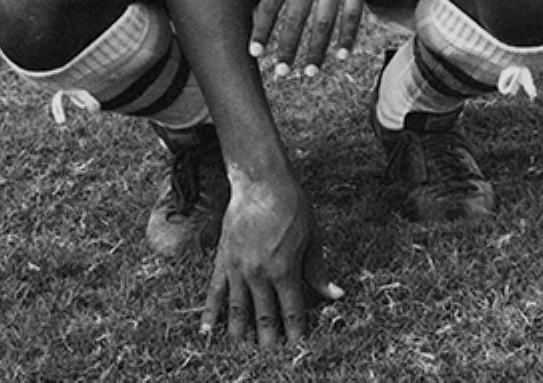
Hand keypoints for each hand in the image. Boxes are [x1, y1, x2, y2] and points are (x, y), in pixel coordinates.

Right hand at [201, 167, 341, 345]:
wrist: (261, 182)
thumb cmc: (292, 207)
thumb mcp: (313, 238)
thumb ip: (318, 270)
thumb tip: (334, 295)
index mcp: (285, 270)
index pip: (292, 311)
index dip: (296, 332)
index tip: (298, 349)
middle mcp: (259, 274)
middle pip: (264, 316)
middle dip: (268, 340)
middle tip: (270, 360)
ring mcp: (238, 268)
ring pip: (237, 309)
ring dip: (240, 333)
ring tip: (241, 353)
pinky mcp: (223, 260)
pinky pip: (214, 291)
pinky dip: (210, 313)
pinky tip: (208, 332)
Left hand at [248, 0, 389, 72]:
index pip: (269, 2)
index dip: (260, 30)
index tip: (254, 52)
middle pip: (294, 19)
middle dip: (286, 50)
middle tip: (281, 74)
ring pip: (324, 22)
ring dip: (315, 51)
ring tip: (310, 72)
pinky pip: (353, 12)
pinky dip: (347, 36)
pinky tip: (342, 53)